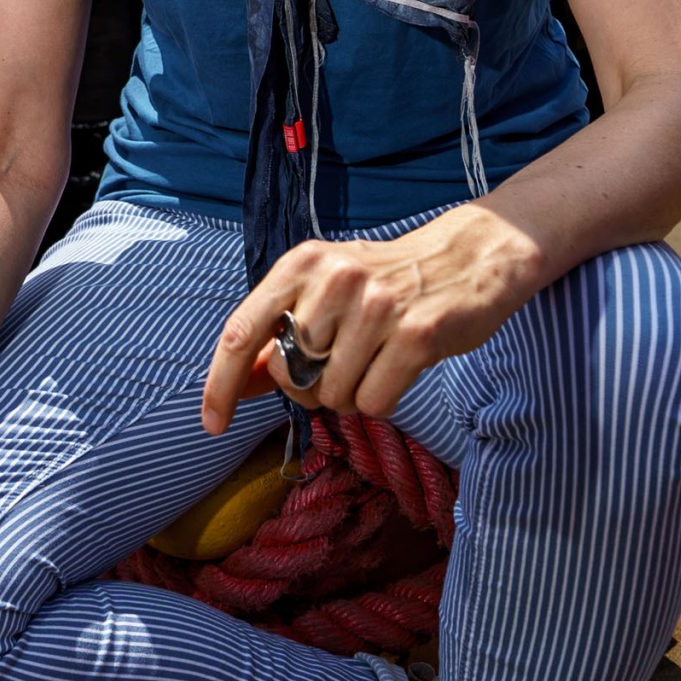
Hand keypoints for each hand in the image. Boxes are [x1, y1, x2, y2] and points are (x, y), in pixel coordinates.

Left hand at [199, 204, 544, 434]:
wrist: (468, 258)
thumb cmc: (386, 282)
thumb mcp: (324, 291)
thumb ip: (278, 335)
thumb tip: (236, 386)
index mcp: (301, 264)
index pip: (240, 332)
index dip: (219, 385)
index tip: (212, 422)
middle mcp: (333, 280)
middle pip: (289, 376)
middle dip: (307, 387)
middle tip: (340, 364)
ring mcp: (376, 307)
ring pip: (332, 395)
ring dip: (350, 394)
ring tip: (375, 359)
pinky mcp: (415, 336)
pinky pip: (373, 403)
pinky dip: (381, 399)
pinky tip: (398, 369)